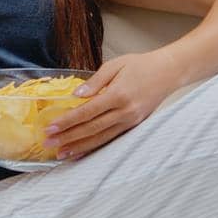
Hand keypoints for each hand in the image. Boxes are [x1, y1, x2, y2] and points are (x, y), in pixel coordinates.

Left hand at [43, 50, 184, 159]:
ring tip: (61, 153)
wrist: (169, 72)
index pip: (87, 112)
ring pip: (101, 138)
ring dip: (79, 147)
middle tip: (48, 143)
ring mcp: (131, 121)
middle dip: (68, 137)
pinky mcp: (134, 126)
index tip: (50, 127)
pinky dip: (95, 148)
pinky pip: (111, 140)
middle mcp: (125, 112)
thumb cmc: (141, 65)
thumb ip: (95, 81)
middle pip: (91, 129)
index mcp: (118, 94)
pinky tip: (82, 153)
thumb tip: (75, 95)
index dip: (67, 121)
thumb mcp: (116, 65)